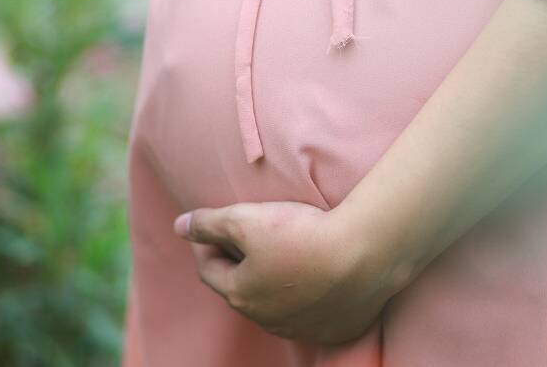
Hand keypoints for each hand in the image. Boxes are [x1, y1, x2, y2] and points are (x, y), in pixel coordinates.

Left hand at [174, 201, 411, 344]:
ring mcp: (302, 328)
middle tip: (249, 235)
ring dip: (275, 281)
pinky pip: (313, 312)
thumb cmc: (301, 235)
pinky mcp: (335, 328)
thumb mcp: (246, 219)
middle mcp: (268, 320)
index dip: (207, 244)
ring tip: (286, 252)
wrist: (366, 255)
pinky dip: (309, 294)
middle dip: (240, 263)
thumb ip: (208, 223)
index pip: (210, 270)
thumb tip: (180, 226)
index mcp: (241, 294)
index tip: (213, 226)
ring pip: (278, 303)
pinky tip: (319, 273)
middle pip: (243, 288)